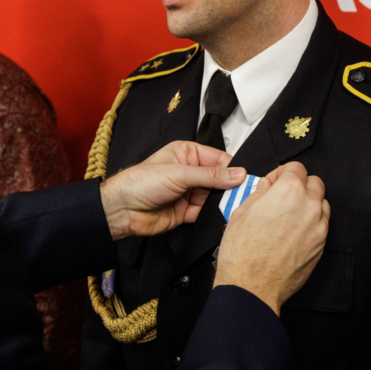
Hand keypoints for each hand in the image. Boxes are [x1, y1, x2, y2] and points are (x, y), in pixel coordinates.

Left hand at [100, 141, 245, 239]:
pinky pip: (205, 213)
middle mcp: (189, 172)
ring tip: (236, 204)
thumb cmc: (141, 182)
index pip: (218, 159)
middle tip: (247, 193)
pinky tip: (222, 215)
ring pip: (214, 197)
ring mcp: (188, 193)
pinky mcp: (186, 212)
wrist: (122, 210)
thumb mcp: (181, 174)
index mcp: (187, 154)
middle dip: (230, 187)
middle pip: (219, 179)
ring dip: (223, 202)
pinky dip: (213, 215)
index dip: (233, 168)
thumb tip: (238, 173)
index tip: (248, 177)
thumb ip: (211, 176)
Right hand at [212, 162, 329, 314]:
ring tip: (290, 215)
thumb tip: (267, 187)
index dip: (281, 172)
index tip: (274, 182)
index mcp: (289, 191)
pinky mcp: (321, 246)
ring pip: (322, 203)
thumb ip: (260, 193)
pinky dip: (312, 223)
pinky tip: (294, 231)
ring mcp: (318, 227)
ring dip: (309, 204)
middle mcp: (309, 206)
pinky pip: (322, 225)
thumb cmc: (243, 253)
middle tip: (283, 196)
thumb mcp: (241, 212)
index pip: (296, 167)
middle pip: (314, 183)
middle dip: (299, 185)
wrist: (251, 287)